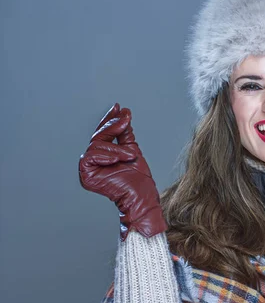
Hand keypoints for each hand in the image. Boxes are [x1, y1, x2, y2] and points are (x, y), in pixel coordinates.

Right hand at [79, 103, 167, 240]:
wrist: (141, 195)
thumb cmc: (139, 178)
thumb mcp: (132, 149)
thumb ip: (125, 133)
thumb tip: (123, 113)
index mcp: (103, 156)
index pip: (103, 134)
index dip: (109, 119)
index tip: (118, 107)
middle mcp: (93, 161)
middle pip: (99, 136)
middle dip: (114, 127)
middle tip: (125, 119)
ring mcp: (88, 168)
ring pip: (97, 145)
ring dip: (117, 149)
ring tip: (130, 156)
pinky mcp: (85, 175)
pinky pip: (91, 156)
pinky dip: (106, 156)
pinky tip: (116, 160)